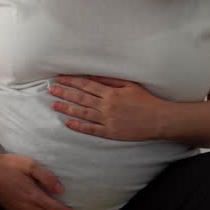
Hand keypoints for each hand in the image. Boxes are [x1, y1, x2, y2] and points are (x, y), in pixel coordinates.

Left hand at [48, 75, 167, 140]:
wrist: (158, 119)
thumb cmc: (146, 100)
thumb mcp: (130, 85)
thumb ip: (110, 81)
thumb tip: (93, 76)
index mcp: (111, 93)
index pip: (86, 85)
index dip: (71, 81)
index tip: (60, 78)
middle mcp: (107, 106)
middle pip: (81, 98)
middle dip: (64, 93)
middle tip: (51, 89)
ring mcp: (107, 120)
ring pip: (82, 113)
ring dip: (66, 108)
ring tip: (53, 105)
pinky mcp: (110, 132)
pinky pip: (91, 129)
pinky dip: (78, 126)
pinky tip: (67, 122)